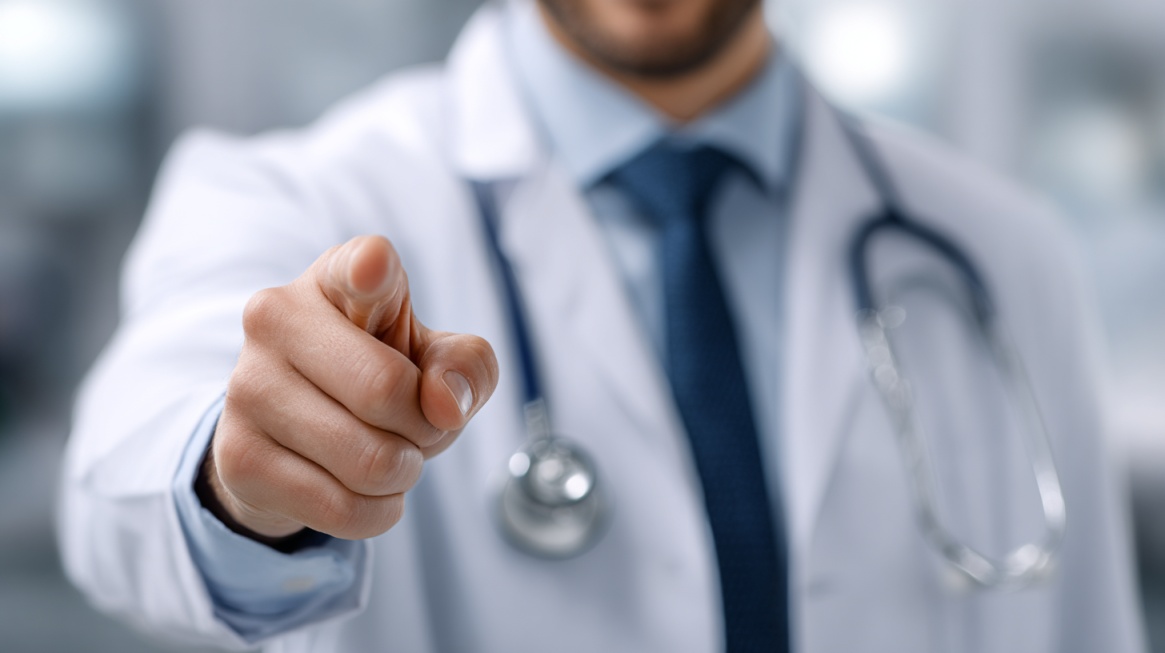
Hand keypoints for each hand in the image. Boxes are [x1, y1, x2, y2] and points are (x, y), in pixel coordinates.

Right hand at [201, 235, 498, 542]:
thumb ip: (468, 366)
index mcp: (338, 278)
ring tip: (389, 457)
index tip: (375, 271)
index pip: (361, 264)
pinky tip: (364, 491)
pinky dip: (377, 512)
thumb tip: (445, 405)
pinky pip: (342, 508)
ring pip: (369, 461)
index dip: (373, 270)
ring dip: (403, 475)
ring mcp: (246, 386)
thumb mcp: (438, 360)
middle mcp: (276, 317)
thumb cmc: (382, 377)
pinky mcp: (237, 457)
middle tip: (416, 428)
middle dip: (426, 429)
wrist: (296, 437)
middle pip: (386, 392)